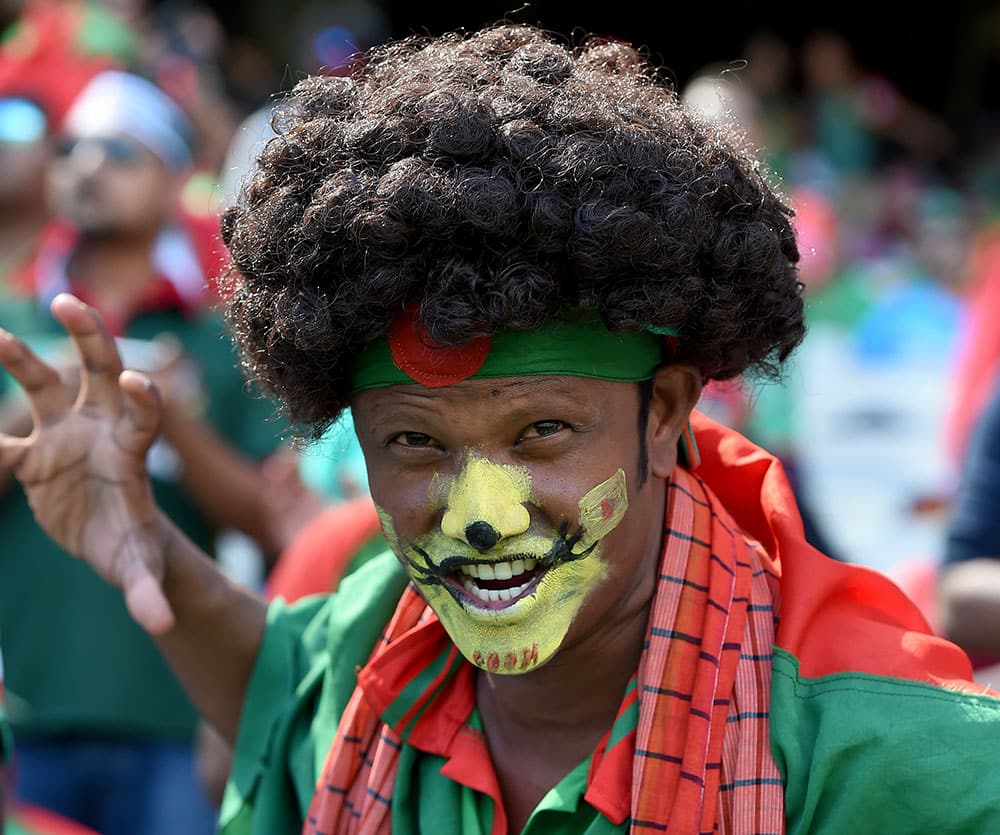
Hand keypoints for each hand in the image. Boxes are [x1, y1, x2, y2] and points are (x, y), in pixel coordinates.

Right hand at [0, 294, 174, 633]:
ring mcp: (65, 437)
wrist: (110, 542)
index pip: (144, 416)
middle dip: (88, 338)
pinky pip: (1, 440)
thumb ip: (145, 592)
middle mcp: (101, 430)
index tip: (137, 381)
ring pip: (46, 387)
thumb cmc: (134, 549)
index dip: (143, 398)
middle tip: (71, 303)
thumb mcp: (139, 570)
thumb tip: (159, 627)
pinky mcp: (34, 455)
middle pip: (98, 372)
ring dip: (23, 361)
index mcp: (133, 452)